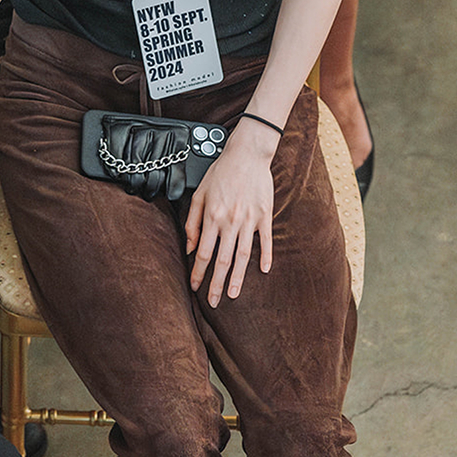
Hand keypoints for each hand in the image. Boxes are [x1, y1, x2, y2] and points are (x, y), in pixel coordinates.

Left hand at [185, 133, 274, 307]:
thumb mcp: (200, 193)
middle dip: (216, 284)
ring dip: (237, 277)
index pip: (203, 253)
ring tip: (233, 294)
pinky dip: (266, 256)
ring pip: (242, 255)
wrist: (247, 154)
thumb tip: (190, 247)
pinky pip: (265, 240)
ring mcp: (249, 220)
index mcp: (213, 217)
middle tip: (213, 302)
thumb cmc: (221, 172)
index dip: (198, 272)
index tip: (195, 287)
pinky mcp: (264, 215)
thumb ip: (193, 221)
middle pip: (222, 260)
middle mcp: (230, 221)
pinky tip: (263, 270)